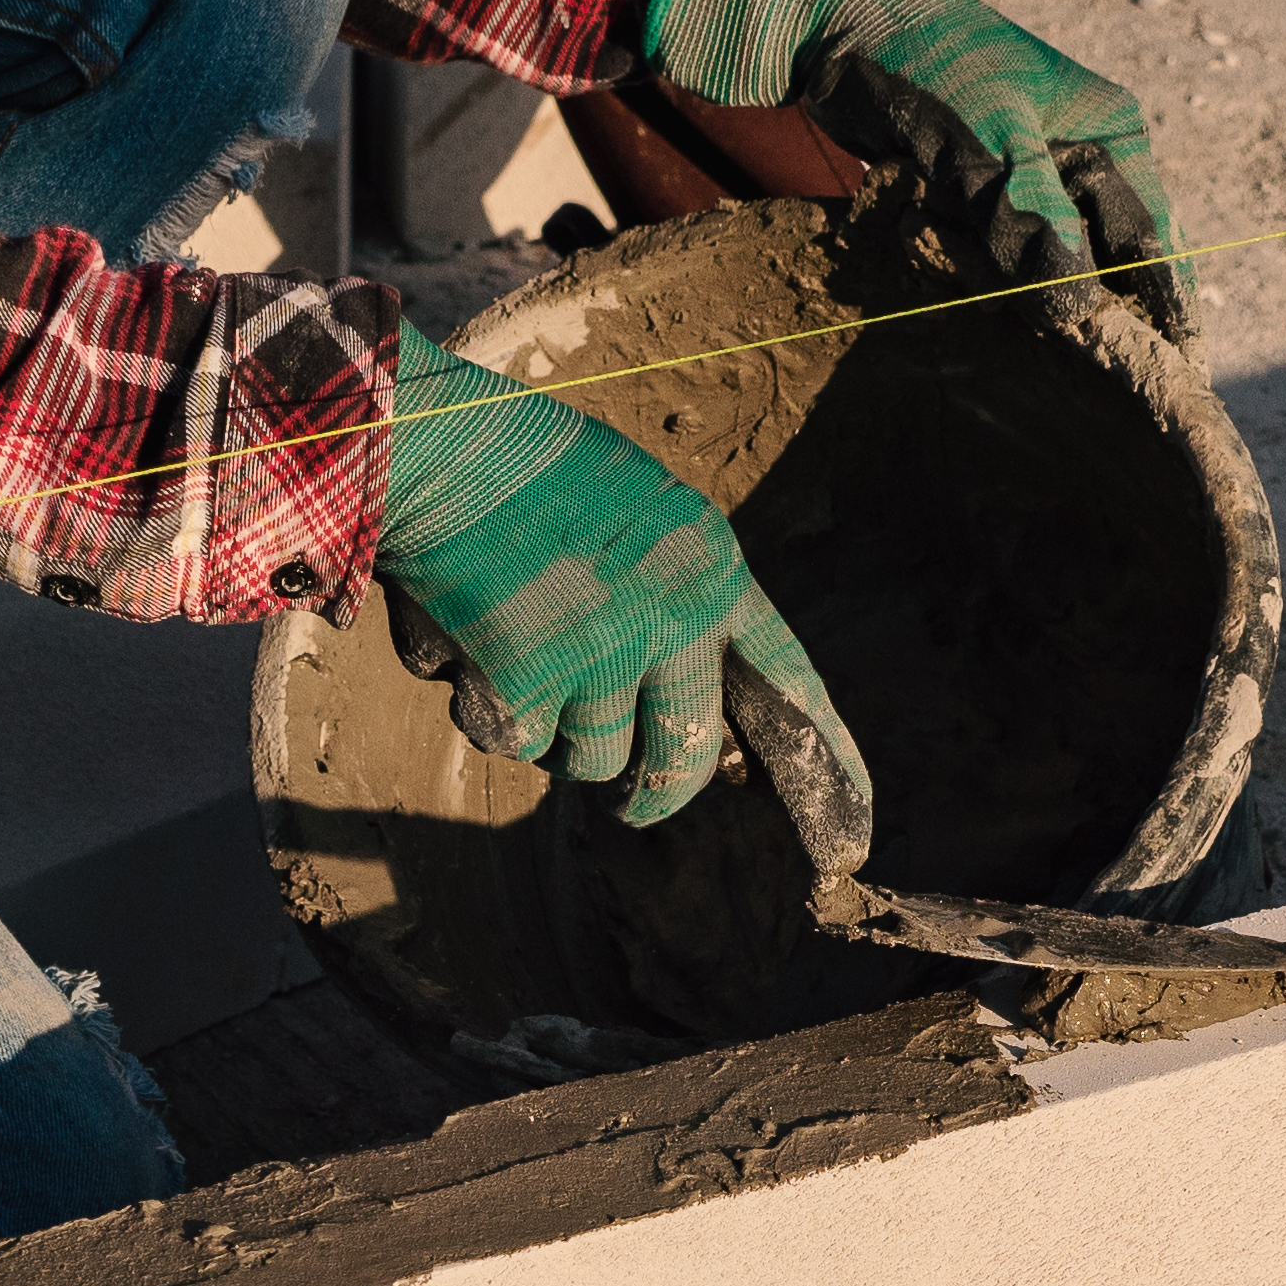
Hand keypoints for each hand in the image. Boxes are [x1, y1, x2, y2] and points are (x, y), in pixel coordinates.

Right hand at [373, 326, 872, 879]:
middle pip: (682, 762)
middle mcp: (670, 621)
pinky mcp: (523, 687)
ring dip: (547, 730)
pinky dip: (475, 699)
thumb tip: (711, 740)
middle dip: (651, 794)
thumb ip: (676, 606)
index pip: (785, 683)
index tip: (849, 837)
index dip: (821, 763)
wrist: (436, 447)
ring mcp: (598, 658)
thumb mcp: (641, 517)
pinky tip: (461, 633)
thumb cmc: (528, 469)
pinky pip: (507, 738)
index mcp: (710, 570)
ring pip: (586, 760)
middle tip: (629, 800)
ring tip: (512, 649)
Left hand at [645, 0, 1194, 344]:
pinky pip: (976, 261)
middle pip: (1087, 267)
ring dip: (980, 271)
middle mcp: (1077, 162)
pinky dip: (946, 256)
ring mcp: (1022, 185)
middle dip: (1046, 289)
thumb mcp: (988, 143)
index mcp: (1109, 136)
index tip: (1175, 376)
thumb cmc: (925, 64)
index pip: (1150, 240)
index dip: (1163, 310)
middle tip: (997, 278)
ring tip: (932, 217)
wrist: (831, 28)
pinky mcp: (970, 202)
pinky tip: (913, 218)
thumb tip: (1081, 307)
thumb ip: (1035, 222)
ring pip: (1024, 272)